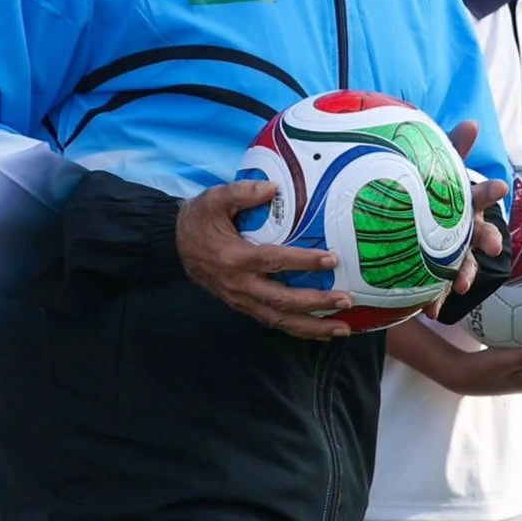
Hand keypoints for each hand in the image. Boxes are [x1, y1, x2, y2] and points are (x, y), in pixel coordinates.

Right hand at [176, 180, 353, 340]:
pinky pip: (273, 321)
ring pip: (280, 319)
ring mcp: (241, 300)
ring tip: (342, 328)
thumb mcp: (215, 199)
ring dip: (312, 327)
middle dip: (316, 302)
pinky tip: (320, 331)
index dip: (304, 261)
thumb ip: (242, 191)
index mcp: (235, 257)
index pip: (274, 261)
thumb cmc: (200, 219)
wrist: (175, 244)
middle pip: (283, 300)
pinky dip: (298, 329)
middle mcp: (240, 285)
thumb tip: (274, 189)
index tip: (331, 259)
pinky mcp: (243, 306)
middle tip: (346, 299)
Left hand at [423, 121, 506, 319]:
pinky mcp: (435, 275)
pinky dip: (436, 298)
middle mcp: (463, 230)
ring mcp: (452, 253)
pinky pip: (437, 288)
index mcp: (463, 205)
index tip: (498, 185)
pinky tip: (430, 310)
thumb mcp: (436, 169)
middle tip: (492, 243)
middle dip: (486, 238)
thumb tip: (473, 121)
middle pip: (479, 234)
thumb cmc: (428, 192)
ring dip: (465, 273)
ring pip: (464, 265)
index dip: (489, 191)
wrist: (407, 225)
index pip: (479, 195)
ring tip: (461, 283)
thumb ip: (453, 149)